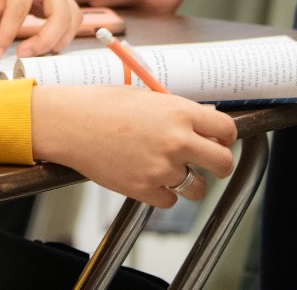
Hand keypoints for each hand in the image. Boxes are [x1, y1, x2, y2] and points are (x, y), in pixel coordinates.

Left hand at [0, 0, 78, 60]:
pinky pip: (67, 20)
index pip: (21, 8)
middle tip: (22, 55)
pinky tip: (40, 47)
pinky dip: (60, 36)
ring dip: (57, 40)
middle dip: (45, 40)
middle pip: (61, 14)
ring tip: (33, 53)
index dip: (8, 33)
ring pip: (72, 18)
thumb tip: (7, 30)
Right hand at [31, 84, 236, 207]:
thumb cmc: (103, 105)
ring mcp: (161, 168)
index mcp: (179, 111)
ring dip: (190, 183)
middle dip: (220, 165)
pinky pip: (169, 200)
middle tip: (212, 165)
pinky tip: (148, 177)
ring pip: (197, 188)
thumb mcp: (147, 97)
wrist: (70, 124)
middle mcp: (176, 140)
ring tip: (172, 171)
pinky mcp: (144, 190)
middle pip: (223, 163)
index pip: (226, 129)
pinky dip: (162, 193)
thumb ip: (178, 111)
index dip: (226, 137)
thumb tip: (205, 121)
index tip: (221, 141)